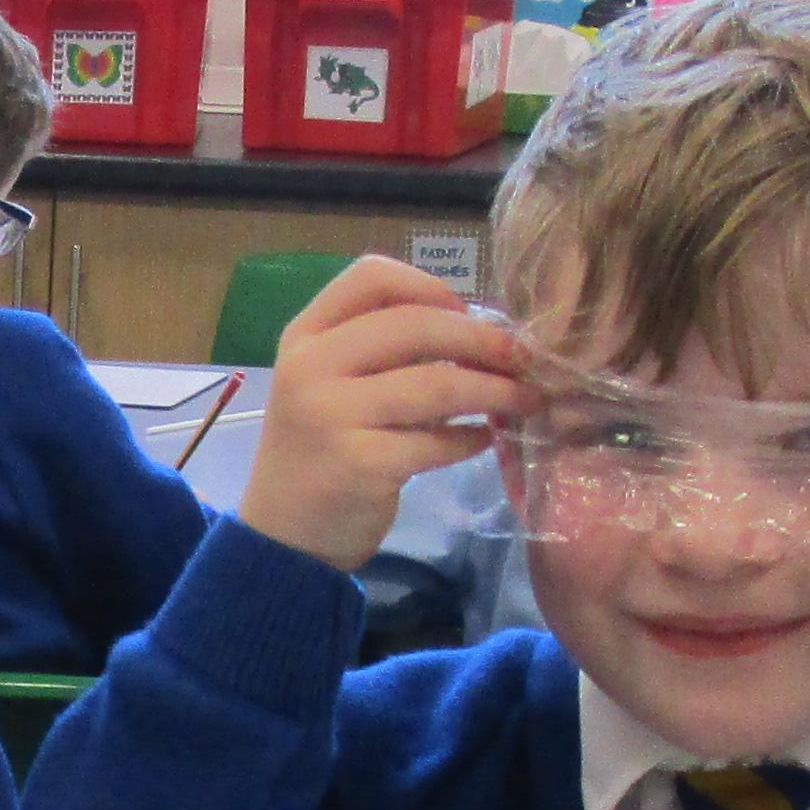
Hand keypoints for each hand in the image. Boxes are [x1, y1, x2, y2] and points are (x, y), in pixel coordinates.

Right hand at [238, 261, 536, 568]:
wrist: (285, 532)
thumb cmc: (321, 448)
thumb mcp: (331, 382)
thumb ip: (382, 349)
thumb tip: (480, 331)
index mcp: (305, 335)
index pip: (371, 276)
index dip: (429, 286)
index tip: (465, 312)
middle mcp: (311, 367)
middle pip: (414, 324)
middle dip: (481, 338)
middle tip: (520, 357)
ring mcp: (331, 416)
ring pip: (436, 385)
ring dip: (493, 390)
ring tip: (524, 400)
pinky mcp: (360, 465)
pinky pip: (436, 441)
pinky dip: (472, 438)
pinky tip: (485, 439)